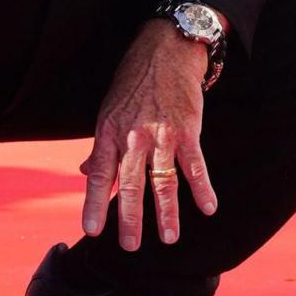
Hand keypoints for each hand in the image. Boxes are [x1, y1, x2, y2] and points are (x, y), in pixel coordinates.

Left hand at [81, 22, 218, 249]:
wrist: (166, 50)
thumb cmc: (134, 82)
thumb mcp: (108, 110)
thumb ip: (100, 146)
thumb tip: (86, 172)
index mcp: (109, 133)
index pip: (100, 175)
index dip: (95, 203)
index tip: (92, 230)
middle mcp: (133, 137)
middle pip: (131, 185)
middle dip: (130, 219)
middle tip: (130, 246)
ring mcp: (161, 135)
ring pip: (163, 182)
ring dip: (167, 213)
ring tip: (170, 238)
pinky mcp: (187, 130)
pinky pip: (195, 165)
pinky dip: (202, 187)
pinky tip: (208, 207)